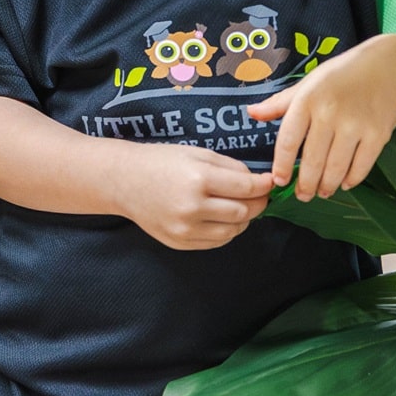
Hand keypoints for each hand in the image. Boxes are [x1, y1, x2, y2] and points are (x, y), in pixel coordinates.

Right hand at [118, 145, 274, 249]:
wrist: (123, 181)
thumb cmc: (161, 161)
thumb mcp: (197, 153)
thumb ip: (230, 167)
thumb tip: (259, 182)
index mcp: (198, 178)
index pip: (246, 187)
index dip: (264, 185)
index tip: (271, 182)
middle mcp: (192, 206)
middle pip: (243, 211)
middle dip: (257, 202)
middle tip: (259, 195)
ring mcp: (185, 228)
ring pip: (233, 230)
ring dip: (243, 219)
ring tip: (240, 206)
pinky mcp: (179, 242)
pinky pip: (216, 242)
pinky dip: (227, 231)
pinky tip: (222, 218)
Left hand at [249, 36, 395, 200]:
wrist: (390, 67)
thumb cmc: (342, 75)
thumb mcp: (308, 83)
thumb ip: (280, 103)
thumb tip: (251, 113)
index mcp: (307, 99)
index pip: (288, 141)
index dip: (282, 166)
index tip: (279, 181)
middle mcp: (329, 113)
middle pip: (312, 160)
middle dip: (305, 184)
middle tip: (302, 195)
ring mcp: (355, 124)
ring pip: (336, 167)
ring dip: (327, 185)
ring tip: (322, 192)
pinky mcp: (378, 134)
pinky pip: (361, 166)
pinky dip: (352, 179)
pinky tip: (345, 183)